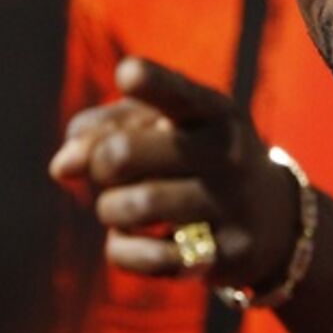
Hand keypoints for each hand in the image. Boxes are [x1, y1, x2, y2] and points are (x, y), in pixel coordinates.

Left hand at [49, 56, 297, 287]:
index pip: (178, 93)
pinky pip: (147, 258)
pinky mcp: (227, 254)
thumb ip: (104, 127)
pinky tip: (140, 241)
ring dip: (110, 210)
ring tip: (125, 207)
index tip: (127, 74)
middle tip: (110, 171)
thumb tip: (62, 166)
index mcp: (214, 111)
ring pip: (131, 207)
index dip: (150, 82)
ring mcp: (232, 204)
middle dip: (98, 165)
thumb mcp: (163, 126)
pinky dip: (125, 251)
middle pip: (121, 153)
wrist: (270, 216)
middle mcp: (227, 153)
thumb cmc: (194, 157)